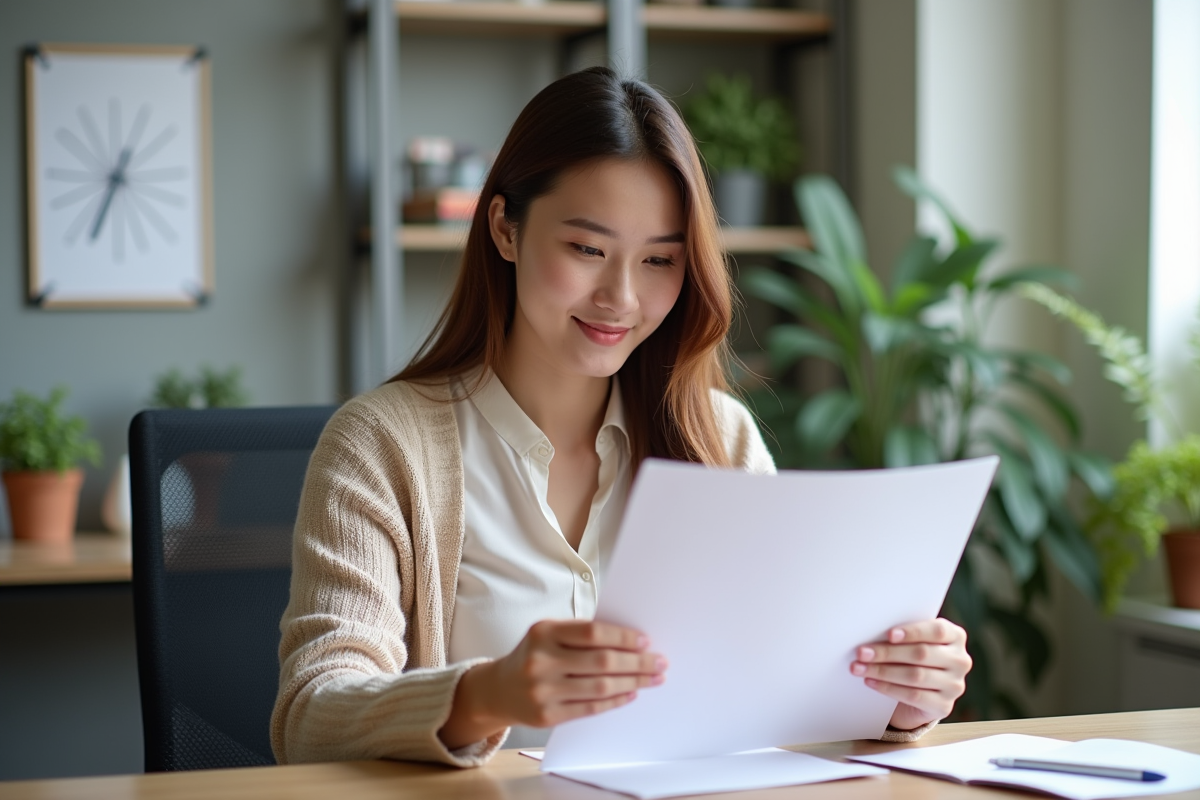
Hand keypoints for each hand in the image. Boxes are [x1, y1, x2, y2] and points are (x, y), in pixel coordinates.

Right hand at [439, 620, 666, 748]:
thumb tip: (632, 642)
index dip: (623, 637)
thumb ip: (582, 636)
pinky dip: (614, 700)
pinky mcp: (546, 716)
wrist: (498, 689)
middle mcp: (540, 661)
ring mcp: (542, 691)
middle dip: (637, 663)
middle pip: (601, 662)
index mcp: (543, 632)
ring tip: (652, 679)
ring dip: (633, 682)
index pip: (593, 633)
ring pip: (600, 687)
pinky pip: (590, 708)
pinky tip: (630, 693)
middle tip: (659, 662)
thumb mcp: (549, 635)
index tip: (645, 641)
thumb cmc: (534, 656)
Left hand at [850, 618, 969, 730]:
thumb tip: (871, 631)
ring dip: (882, 671)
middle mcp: (960, 660)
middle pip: (921, 654)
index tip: (889, 634)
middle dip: (887, 653)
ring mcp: (955, 685)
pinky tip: (871, 682)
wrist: (921, 692)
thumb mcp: (914, 641)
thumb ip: (903, 635)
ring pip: (915, 676)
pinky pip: (913, 696)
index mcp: (956, 636)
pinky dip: (888, 688)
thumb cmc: (912, 656)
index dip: (913, 632)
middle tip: (862, 652)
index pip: (937, 631)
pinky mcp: (944, 706)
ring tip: (859, 668)